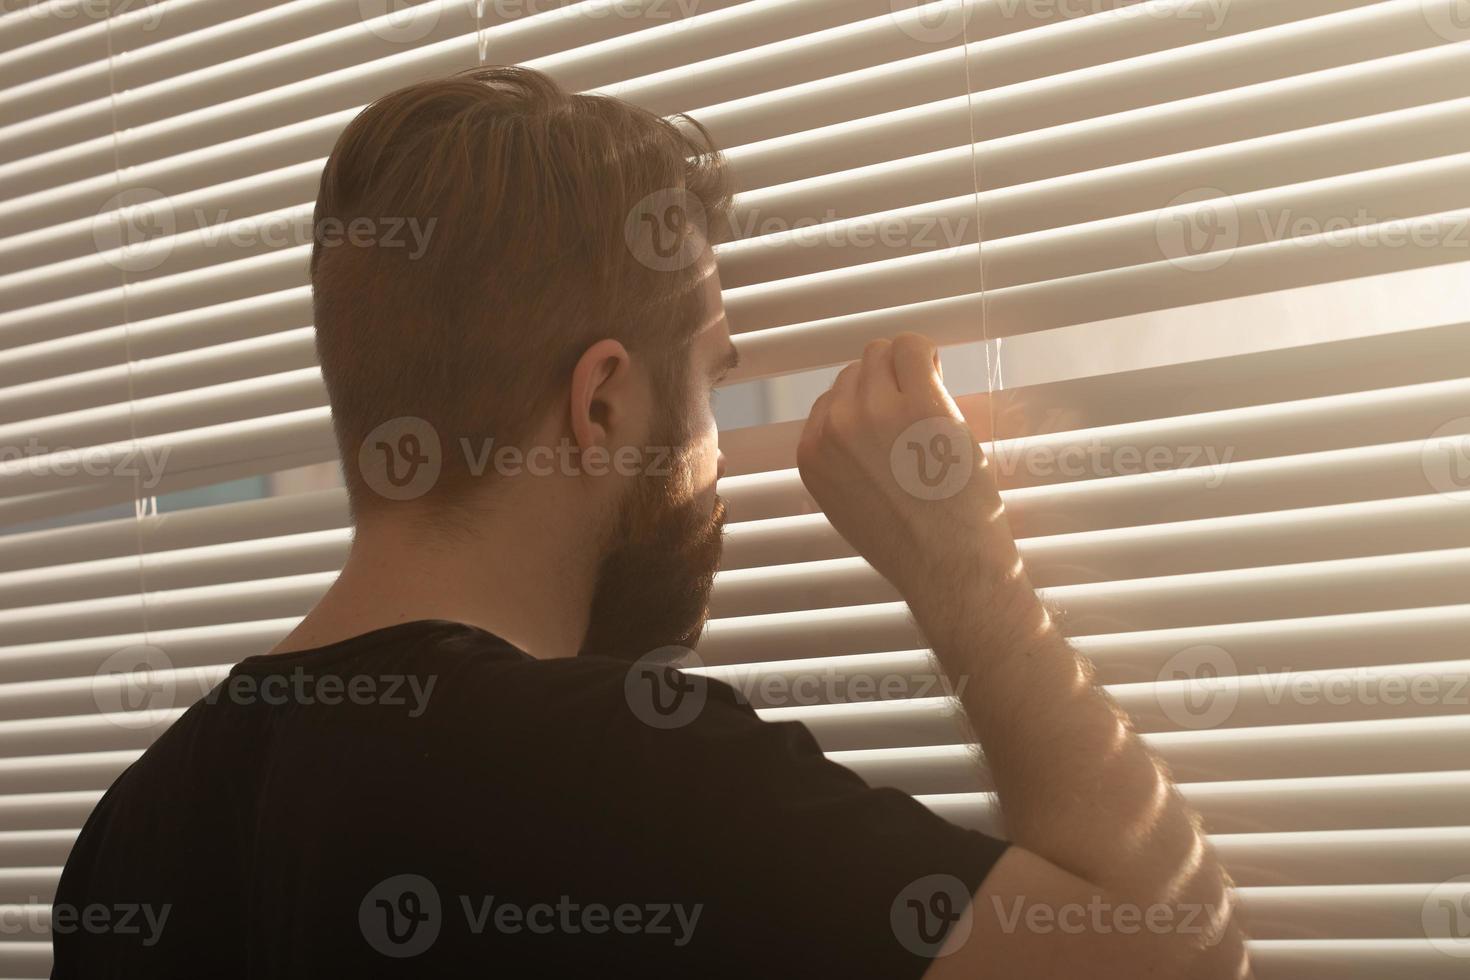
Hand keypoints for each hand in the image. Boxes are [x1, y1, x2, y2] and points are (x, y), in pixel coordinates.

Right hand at [796, 333, 1034, 626]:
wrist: (948, 568)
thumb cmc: (909, 545)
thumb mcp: (847, 505)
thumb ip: (842, 461)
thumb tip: (862, 425)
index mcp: (812, 455)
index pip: (831, 400)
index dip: (865, 407)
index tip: (891, 424)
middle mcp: (834, 428)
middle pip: (855, 371)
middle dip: (885, 384)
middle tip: (915, 413)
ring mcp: (874, 412)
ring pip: (881, 352)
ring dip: (907, 367)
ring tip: (930, 400)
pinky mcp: (918, 403)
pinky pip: (913, 347)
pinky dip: (927, 354)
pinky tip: (940, 376)